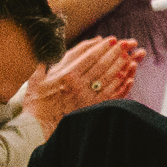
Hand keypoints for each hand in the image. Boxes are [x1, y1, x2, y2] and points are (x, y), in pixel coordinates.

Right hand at [23, 36, 141, 129]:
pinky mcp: (92, 109)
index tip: (113, 39)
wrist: (36, 128)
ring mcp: (87, 98)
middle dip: (116, 52)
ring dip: (121, 66)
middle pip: (102, 65)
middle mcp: (78, 86)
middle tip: (127, 43)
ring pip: (109, 78)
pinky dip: (121, 85)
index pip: (89, 56)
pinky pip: (111, 95)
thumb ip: (52, 61)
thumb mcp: (38, 78)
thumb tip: (61, 50)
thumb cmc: (36, 102)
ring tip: (130, 57)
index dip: (103, 46)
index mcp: (66, 75)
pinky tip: (129, 77)